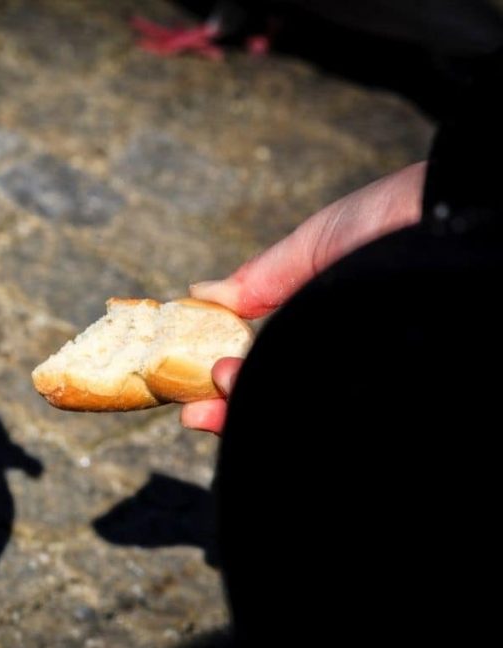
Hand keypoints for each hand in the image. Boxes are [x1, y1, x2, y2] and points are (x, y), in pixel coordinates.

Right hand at [180, 161, 426, 433]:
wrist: (464, 214)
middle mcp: (345, 364)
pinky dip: (306, 425)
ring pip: (306, 420)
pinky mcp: (396, 394)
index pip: (266, 374)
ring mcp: (370, 383)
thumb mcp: (314, 246)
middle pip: (279, 403)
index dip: (225, 391)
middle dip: (230, 416)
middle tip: (195, 413)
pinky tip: (269, 417)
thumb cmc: (394, 222)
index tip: (190, 400)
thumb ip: (259, 279)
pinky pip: (346, 421)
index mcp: (323, 333)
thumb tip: (198, 293)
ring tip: (224, 396)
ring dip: (254, 419)